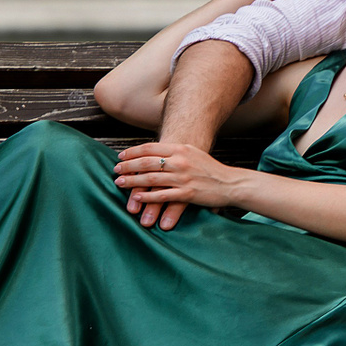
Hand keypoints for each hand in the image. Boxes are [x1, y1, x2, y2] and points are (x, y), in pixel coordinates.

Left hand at [114, 142, 244, 228]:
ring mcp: (183, 178)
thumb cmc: (210, 169)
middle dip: (128, 166)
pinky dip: (147, 197)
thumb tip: (154, 153)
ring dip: (132, 181)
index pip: (150, 147)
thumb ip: (175, 152)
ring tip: (120, 182)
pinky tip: (137, 198)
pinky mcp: (187, 193)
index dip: (133, 152)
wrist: (230, 183)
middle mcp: (180, 161)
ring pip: (151, 179)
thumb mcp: (193, 153)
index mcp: (181, 148)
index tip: (121, 156)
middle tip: (116, 170)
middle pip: (147, 162)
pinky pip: (162, 195)